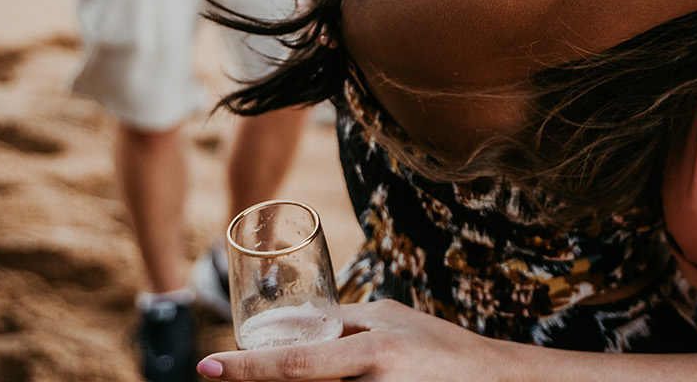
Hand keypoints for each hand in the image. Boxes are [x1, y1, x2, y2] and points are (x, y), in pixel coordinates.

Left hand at [198, 299, 513, 380]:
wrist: (490, 381)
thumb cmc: (436, 345)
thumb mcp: (389, 320)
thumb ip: (344, 323)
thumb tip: (295, 326)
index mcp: (373, 351)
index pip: (297, 363)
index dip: (248, 369)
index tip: (206, 367)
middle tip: (224, 376)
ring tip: (273, 379)